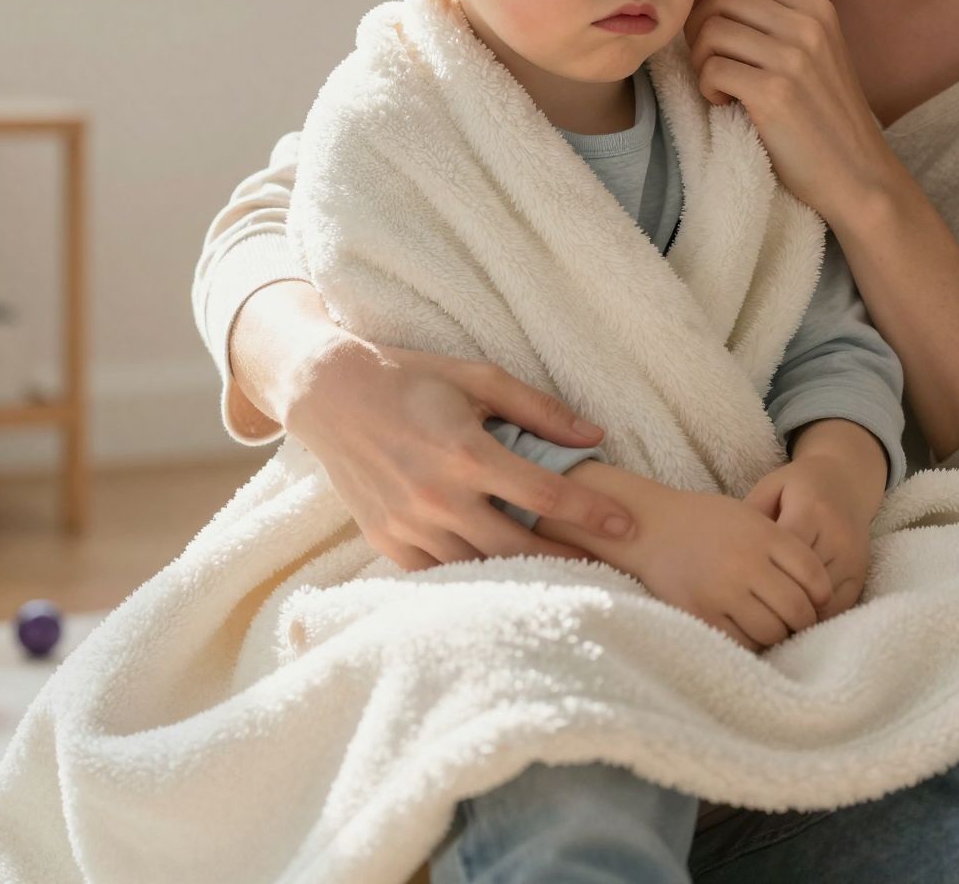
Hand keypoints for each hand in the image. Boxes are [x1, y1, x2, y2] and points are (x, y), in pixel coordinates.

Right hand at [261, 295, 635, 571]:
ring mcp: (409, 524)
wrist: (332, 396)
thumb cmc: (414, 380)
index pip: (545, 493)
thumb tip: (595, 436)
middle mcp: (438, 495)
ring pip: (480, 565)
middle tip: (608, 569)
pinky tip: (504, 578)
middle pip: (518, 545)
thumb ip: (539, 410)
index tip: (626, 525)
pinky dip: (473, 575)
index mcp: (466, 452)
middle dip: (568, 560)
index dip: (591, 512)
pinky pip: (440, 572)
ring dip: (523, 573)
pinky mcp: (387, 541)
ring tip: (565, 578)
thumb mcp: (479, 379)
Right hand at [623, 488, 833, 651]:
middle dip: (803, 621)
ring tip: (772, 627)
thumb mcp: (753, 519)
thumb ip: (785, 549)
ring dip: (778, 635)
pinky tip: (747, 630)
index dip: (821, 596)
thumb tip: (818, 593)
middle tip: (797, 622)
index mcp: (764, 535)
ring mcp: (723, 591)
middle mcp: (746, 563)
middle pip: (797, 609)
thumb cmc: (708, 522)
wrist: (653, 527)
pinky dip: (751, 643)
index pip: (814, 576)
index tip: (816, 602)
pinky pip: (742, 642)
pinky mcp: (701, 614)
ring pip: (772, 631)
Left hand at [683, 0, 894, 228]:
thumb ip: (778, 23)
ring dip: (700, 58)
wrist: (857, 175)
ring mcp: (794, 59)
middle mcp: (808, 26)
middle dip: (698, 24)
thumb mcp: (817, 55)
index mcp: (818, 10)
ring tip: (718, 85)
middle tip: (708, 59)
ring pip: (712, 29)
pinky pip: (713, 69)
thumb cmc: (825, 118)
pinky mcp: (776, 94)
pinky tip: (725, 104)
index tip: (708, 24)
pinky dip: (707, 87)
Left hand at [744, 451, 878, 620]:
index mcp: (811, 510)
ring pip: (819, 600)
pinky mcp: (861, 574)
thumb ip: (750, 516)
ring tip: (768, 615)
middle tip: (747, 609)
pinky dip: (814, 615)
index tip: (738, 586)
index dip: (760, 574)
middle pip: (801, 582)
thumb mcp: (771, 487)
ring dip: (795, 611)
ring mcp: (852, 558)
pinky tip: (794, 613)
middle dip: (774, 597)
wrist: (846, 482)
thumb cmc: (799, 486)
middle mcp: (837, 536)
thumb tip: (726, 552)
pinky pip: (837, 607)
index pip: (784, 555)